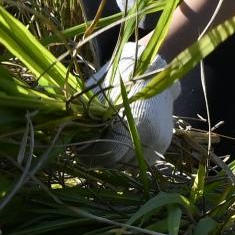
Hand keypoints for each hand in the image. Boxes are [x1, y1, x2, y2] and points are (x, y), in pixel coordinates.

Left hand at [88, 39, 174, 163]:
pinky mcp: (162, 145)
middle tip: (85, 146)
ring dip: (113, 159)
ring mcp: (158, 143)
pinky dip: (126, 157)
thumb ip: (88, 118)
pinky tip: (117, 143)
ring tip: (101, 142)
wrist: (154, 70)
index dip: (88, 154)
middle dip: (98, 156)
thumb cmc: (121, 77)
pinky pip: (139, 161)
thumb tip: (72, 139)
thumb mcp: (99, 94)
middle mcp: (148, 137)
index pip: (106, 154)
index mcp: (132, 123)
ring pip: (126, 165)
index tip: (77, 148)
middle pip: (115, 162)